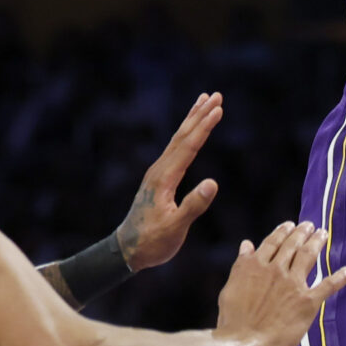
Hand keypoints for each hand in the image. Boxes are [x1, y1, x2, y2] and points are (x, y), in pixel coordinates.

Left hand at [115, 94, 224, 271]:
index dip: (204, 127)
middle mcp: (159, 170)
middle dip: (200, 114)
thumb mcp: (175, 228)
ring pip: (178, 139)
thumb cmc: (152, 242)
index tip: (219, 109)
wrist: (126, 250)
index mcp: (165, 178)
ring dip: (192, 119)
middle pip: (182, 135)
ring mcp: (158, 172)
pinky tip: (190, 132)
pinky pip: (175, 149)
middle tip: (217, 95)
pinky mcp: (159, 178)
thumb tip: (213, 183)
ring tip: (204, 101)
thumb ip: (193, 206)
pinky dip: (186, 134)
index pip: (188, 146)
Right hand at [215, 222, 345, 345]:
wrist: (244, 343)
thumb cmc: (233, 321)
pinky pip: (327, 285)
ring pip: (308, 256)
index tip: (290, 225)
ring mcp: (293, 284)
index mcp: (256, 266)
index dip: (283, 231)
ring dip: (317, 243)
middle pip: (293, 245)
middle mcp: (276, 270)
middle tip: (310, 225)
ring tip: (322, 234)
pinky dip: (340, 277)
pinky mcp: (308, 302)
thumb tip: (246, 244)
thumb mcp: (231, 287)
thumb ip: (242, 265)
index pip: (273, 242)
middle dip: (302, 232)